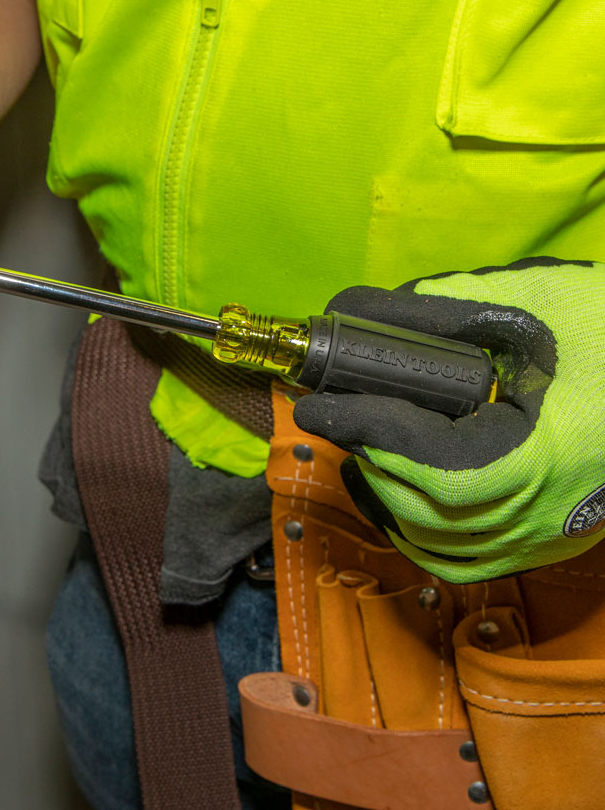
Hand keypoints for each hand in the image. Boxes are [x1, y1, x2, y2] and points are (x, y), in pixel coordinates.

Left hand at [292, 258, 604, 581]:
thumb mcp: (532, 302)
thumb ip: (440, 309)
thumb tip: (357, 313)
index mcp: (543, 456)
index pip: (429, 460)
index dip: (365, 429)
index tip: (315, 402)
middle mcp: (541, 513)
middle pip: (421, 503)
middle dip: (364, 452)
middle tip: (331, 410)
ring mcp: (542, 536)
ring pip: (433, 540)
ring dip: (381, 492)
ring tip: (355, 443)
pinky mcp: (542, 542)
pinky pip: (458, 557)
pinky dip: (412, 528)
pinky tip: (390, 489)